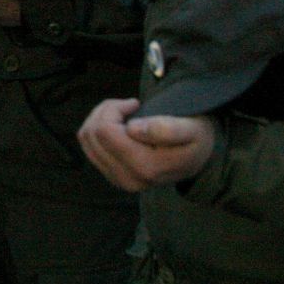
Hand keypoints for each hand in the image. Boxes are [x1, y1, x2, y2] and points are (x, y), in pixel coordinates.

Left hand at [76, 98, 216, 192]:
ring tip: (123, 113)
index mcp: (146, 168)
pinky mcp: (111, 175)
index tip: (136, 104)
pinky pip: (88, 146)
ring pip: (86, 138)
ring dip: (100, 118)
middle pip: (92, 133)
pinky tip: (118, 124)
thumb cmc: (195, 138)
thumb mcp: (192, 129)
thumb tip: (133, 129)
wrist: (197, 157)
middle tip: (129, 105)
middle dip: (106, 110)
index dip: (116, 108)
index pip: (105, 130)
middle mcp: (128, 179)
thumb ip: (167, 129)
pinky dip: (96, 128)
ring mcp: (118, 179)